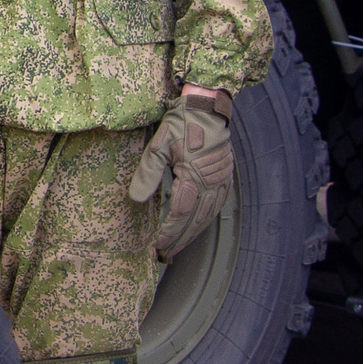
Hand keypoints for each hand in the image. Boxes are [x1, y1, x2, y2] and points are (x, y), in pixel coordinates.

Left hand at [128, 88, 234, 260]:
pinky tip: (195, 228)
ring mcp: (221, 181)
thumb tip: (137, 199)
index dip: (169, 233)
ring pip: (208, 217)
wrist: (207, 107)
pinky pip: (217, 206)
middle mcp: (211, 183)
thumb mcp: (158, 145)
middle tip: (165, 256)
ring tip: (177, 248)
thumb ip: (148, 173)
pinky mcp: (226, 178)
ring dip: (192, 235)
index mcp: (194, 177)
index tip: (157, 247)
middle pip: (195, 222)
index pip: (180, 215)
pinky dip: (205, 221)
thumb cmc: (182, 124)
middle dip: (179, 241)